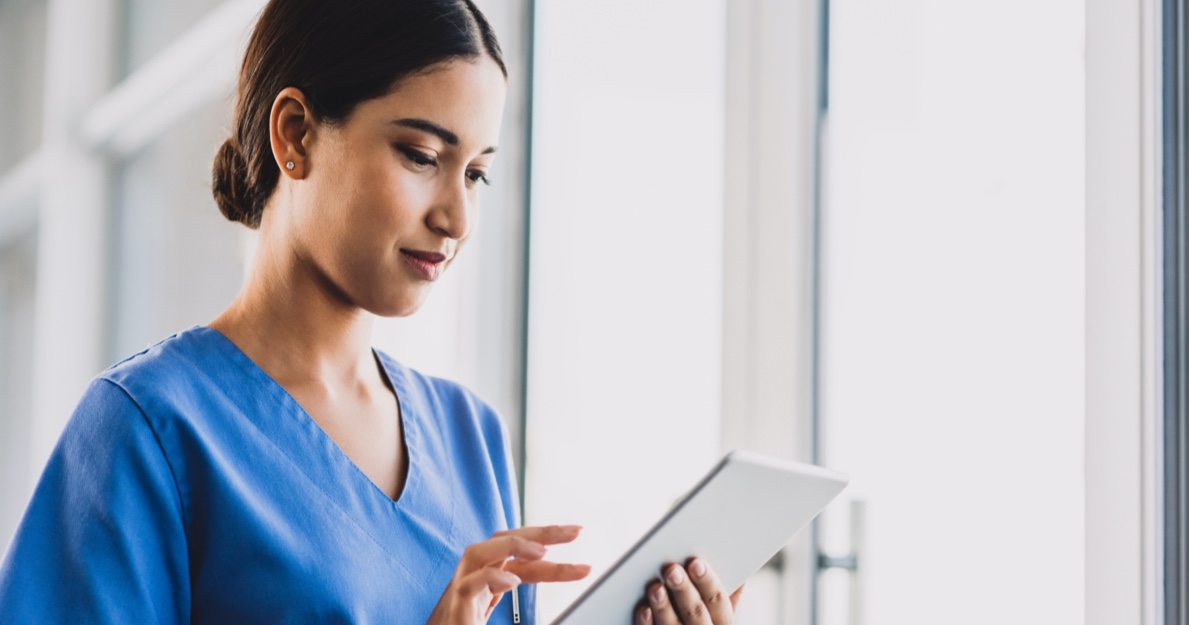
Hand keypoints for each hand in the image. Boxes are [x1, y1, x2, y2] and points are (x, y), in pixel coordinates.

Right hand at [426, 525, 590, 624]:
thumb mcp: (497, 609)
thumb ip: (513, 593)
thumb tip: (550, 575)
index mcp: (488, 578)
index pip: (519, 555)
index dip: (548, 544)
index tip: (578, 541)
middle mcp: (473, 577)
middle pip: (502, 541)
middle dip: (539, 533)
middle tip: (575, 532)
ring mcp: (461, 591)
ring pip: (476, 553)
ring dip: (511, 546)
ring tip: (543, 552)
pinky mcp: (455, 609)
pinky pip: (468, 585)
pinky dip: (490, 578)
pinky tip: (512, 582)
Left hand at [636, 558, 744, 624]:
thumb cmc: (701, 620)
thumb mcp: (719, 612)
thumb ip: (727, 592)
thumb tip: (735, 559)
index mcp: (722, 621)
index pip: (718, 600)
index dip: (707, 581)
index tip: (695, 562)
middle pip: (695, 612)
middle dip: (683, 590)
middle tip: (672, 570)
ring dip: (663, 606)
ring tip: (655, 587)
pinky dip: (647, 622)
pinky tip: (643, 608)